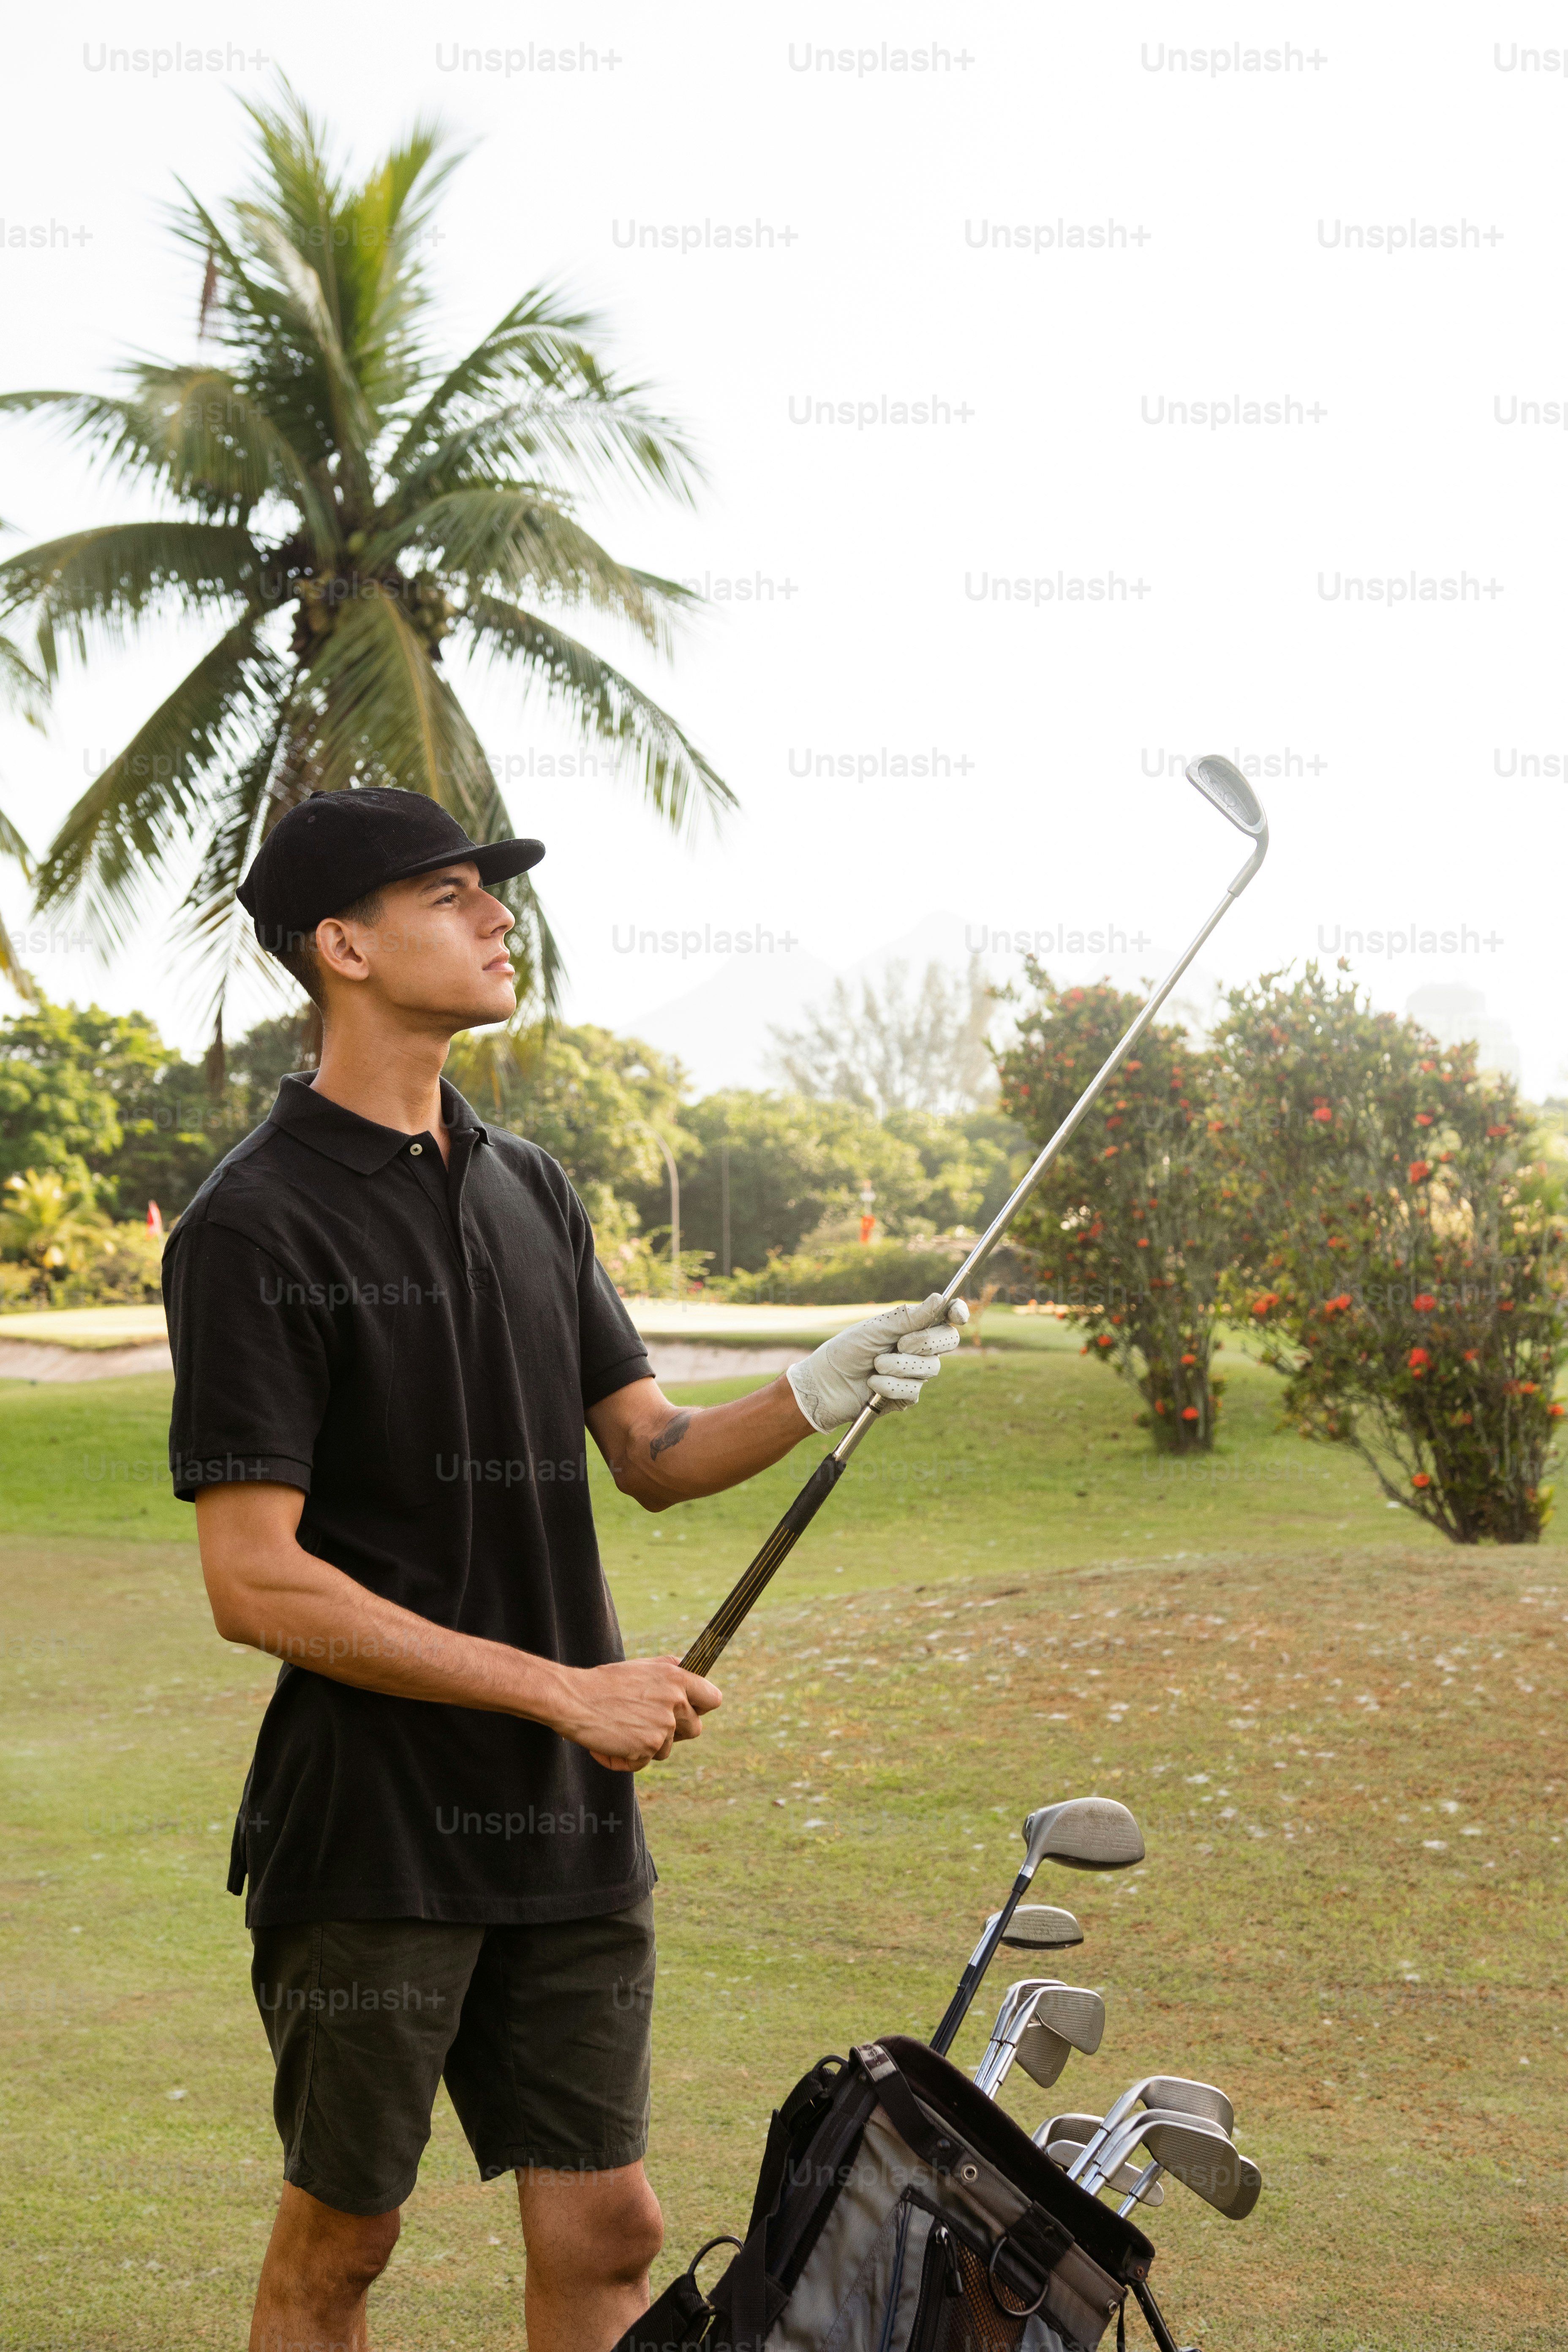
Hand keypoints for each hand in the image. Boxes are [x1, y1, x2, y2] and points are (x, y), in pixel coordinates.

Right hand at [548, 1656, 721, 1771]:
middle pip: (695, 1729)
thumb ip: (669, 1670)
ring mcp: (663, 1726)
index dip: (702, 1707)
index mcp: (677, 1678)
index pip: (713, 1698)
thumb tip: (689, 1669)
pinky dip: (628, 1758)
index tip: (690, 1710)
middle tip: (646, 1724)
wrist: (574, 1699)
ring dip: (647, 1745)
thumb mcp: (642, 1667)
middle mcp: (675, 1701)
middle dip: (675, 1731)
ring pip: (668, 1748)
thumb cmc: (605, 1682)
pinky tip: (610, 1743)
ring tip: (622, 1729)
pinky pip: (645, 1761)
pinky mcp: (648, 1747)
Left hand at [785, 1292, 969, 1434]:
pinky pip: (914, 1390)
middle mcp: (918, 1349)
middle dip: (925, 1342)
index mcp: (911, 1326)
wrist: (825, 1385)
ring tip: (876, 1365)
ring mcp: (914, 1374)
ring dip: (900, 1366)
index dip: (957, 1313)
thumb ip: (908, 1318)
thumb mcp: (875, 1330)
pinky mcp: (906, 1397)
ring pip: (931, 1369)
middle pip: (947, 1341)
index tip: (956, 1315)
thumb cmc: (846, 1351)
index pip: (946, 1317)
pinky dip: (891, 1385)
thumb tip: (940, 1298)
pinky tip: (873, 1384)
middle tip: (900, 1344)